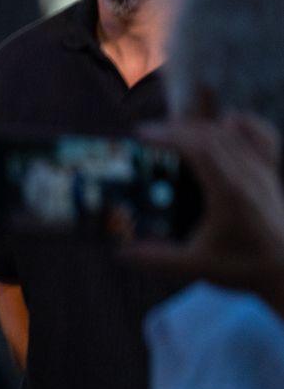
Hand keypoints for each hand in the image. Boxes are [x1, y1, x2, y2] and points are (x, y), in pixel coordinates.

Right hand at [124, 112, 283, 316]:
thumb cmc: (243, 268)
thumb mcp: (195, 267)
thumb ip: (156, 259)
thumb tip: (120, 252)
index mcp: (229, 193)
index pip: (198, 149)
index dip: (168, 136)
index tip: (141, 134)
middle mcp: (248, 176)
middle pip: (210, 135)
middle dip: (175, 128)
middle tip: (146, 135)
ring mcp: (262, 172)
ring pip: (230, 134)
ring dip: (198, 126)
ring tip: (171, 132)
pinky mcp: (269, 175)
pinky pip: (261, 138)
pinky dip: (243, 124)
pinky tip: (227, 120)